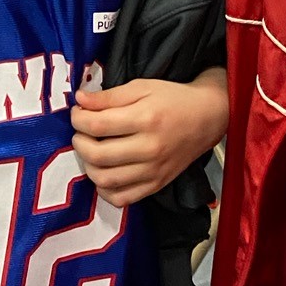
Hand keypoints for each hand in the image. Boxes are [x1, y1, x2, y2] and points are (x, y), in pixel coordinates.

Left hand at [71, 70, 228, 207]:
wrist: (207, 117)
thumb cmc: (173, 99)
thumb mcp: (142, 87)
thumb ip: (109, 96)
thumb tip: (79, 100)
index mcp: (145, 119)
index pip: (97, 125)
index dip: (78, 119)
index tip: (78, 113)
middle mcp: (149, 148)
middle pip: (97, 154)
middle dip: (79, 142)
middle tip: (82, 132)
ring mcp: (153, 171)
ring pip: (105, 180)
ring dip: (88, 166)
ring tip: (92, 152)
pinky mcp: (157, 184)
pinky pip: (122, 198)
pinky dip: (106, 190)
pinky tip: (105, 174)